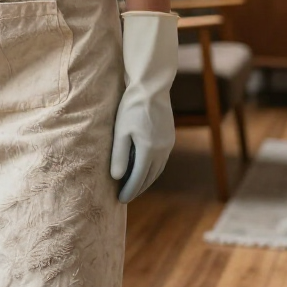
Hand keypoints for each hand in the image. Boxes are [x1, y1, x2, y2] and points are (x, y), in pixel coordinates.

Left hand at [111, 10, 177, 203]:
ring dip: (146, 180)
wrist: (150, 87)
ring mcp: (168, 144)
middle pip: (149, 177)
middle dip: (137, 188)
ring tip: (133, 186)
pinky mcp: (169, 137)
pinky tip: (144, 168)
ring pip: (157, 170)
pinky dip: (152, 168)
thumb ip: (119, 155)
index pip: (138, 179)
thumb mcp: (120, 132)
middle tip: (125, 196)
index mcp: (149, 151)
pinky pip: (161, 160)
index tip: (120, 200)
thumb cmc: (130, 107)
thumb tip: (117, 178)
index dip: (129, 191)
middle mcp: (162, 151)